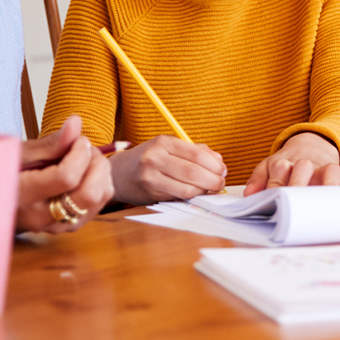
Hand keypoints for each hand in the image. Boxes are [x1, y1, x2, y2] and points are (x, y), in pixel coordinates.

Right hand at [16, 115, 113, 233]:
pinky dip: (99, 183)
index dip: (80, 153)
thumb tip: (76, 122)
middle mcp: (41, 217)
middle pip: (89, 193)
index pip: (66, 178)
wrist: (1, 201)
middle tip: (86, 148)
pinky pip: (100, 203)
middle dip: (96, 163)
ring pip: (99, 198)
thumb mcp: (21, 153)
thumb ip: (51, 142)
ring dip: (100, 172)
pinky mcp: (71, 228)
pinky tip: (84, 173)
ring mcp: (58, 226)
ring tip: (84, 158)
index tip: (78, 139)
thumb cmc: (9, 172)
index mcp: (22, 196)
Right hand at [109, 135, 225, 204]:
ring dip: (205, 191)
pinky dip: (192, 196)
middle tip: (220, 183)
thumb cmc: (147, 160)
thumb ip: (195, 151)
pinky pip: (179, 197)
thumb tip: (219, 160)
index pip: (197, 154)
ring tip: (208, 189)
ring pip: (189, 188)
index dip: (215, 165)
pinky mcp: (150, 192)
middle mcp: (155, 157)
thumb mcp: (168, 148)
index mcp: (162, 142)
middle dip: (214, 180)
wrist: (117, 174)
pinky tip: (195, 193)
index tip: (222, 170)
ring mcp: (150, 176)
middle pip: (194, 172)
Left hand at [244, 132, 339, 193]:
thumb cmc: (286, 164)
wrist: (309, 146)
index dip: (276, 185)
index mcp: (283, 163)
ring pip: (330, 170)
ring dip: (329, 182)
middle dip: (300, 183)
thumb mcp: (267, 167)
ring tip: (327, 197)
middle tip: (299, 199)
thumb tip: (249, 195)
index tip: (275, 198)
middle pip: (303, 168)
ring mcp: (324, 167)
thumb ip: (258, 180)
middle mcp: (305, 164)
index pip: (278, 172)